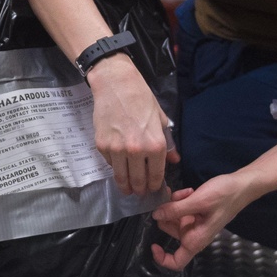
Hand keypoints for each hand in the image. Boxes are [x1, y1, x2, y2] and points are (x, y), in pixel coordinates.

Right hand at [87, 54, 179, 195]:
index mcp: (155, 144)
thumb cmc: (141, 99)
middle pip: (138, 181)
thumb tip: (174, 160)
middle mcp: (136, 151)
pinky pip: (110, 164)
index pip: (156, 175)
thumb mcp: (160, 119)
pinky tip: (118, 165)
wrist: (116, 85)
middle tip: (140, 191)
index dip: (156, 185)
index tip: (154, 189)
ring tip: (128, 189)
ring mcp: (117, 150)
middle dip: (141, 189)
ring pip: (122, 178)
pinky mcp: (102, 146)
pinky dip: (114, 167)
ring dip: (126, 187)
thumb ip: (167, 143)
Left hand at [151, 173, 255, 271]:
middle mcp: (195, 234)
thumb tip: (156, 216)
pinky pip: (182, 209)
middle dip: (168, 214)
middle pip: (171, 231)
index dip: (162, 258)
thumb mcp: (198, 201)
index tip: (153, 244)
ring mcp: (196, 222)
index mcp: (196, 239)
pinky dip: (182, 200)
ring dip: (175, 203)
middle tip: (171, 197)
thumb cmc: (225, 196)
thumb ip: (176, 209)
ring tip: (185, 191)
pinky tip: (189, 190)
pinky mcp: (197, 212)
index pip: (177, 261)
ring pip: (174, 217)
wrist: (242, 185)